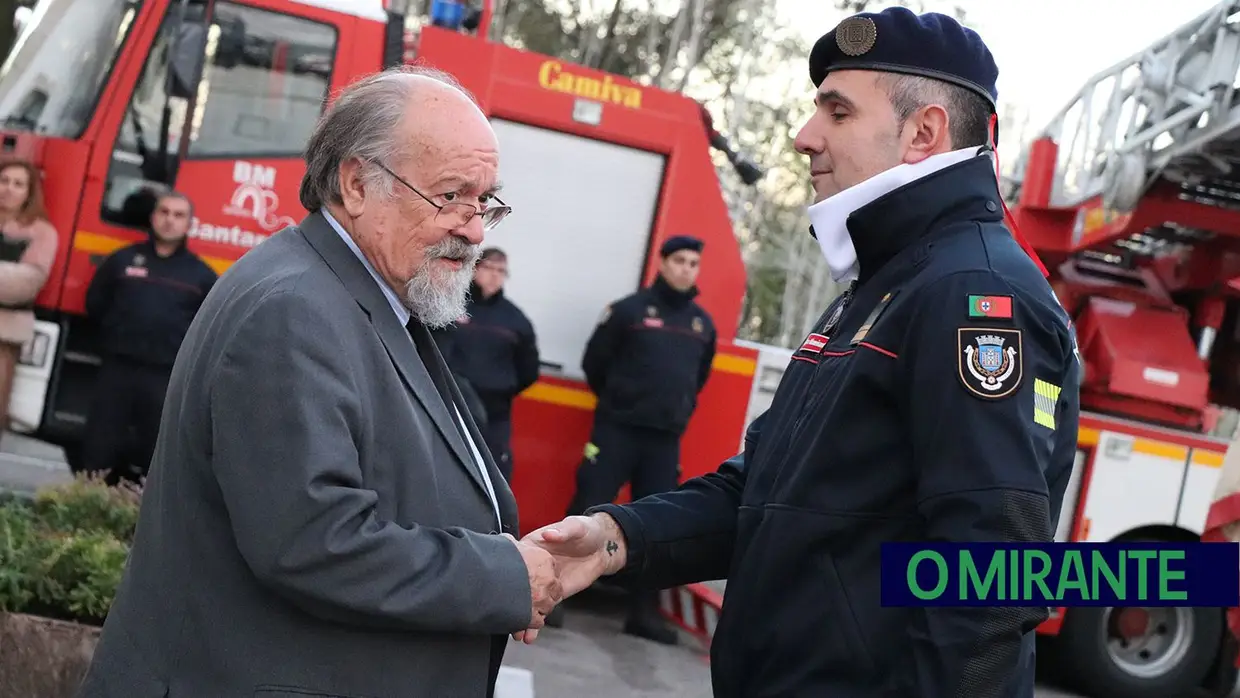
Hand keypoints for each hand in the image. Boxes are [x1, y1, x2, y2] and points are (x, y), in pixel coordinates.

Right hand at [510, 514, 626, 643]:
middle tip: (508, 618)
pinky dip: (537, 623)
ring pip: (530, 601)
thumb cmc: (586, 531)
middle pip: (519, 586)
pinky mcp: (556, 593)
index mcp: (534, 548)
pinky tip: (529, 636)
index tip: (503, 587)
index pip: (516, 562)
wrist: (602, 547)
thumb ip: (562, 531)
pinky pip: (544, 609)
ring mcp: (545, 583)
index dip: (508, 574)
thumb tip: (549, 535)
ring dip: (523, 618)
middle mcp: (535, 568)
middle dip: (514, 603)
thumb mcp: (575, 527)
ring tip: (517, 633)